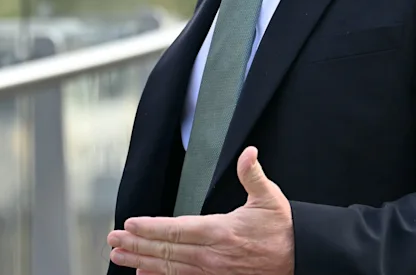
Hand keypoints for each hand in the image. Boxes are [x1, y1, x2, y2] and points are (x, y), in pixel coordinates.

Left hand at [107, 147, 293, 273]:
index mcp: (222, 232)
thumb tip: (249, 152)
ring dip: (142, 261)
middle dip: (137, 245)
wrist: (302, 259)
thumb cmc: (283, 228)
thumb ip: (253, 174)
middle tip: (112, 240)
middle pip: (167, 251)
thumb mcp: (269, 197)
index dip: (151, 228)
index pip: (178, 230)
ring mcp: (214, 273)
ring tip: (119, 256)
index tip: (129, 224)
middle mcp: (213, 256)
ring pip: (170, 268)